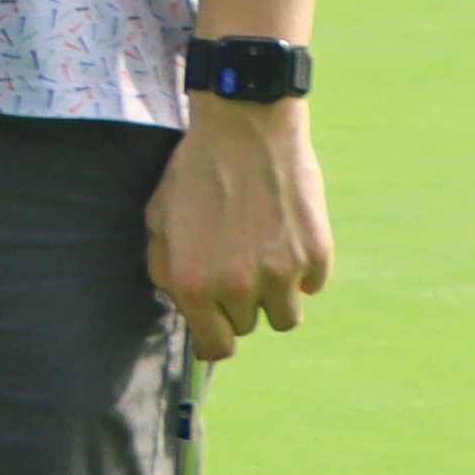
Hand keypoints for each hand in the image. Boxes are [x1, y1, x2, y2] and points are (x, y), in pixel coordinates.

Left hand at [149, 101, 328, 361]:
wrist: (244, 127)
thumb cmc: (194, 173)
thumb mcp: (159, 223)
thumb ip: (168, 274)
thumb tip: (188, 311)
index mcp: (193, 285)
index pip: (216, 347)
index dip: (216, 337)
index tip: (219, 325)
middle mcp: (237, 286)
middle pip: (248, 327)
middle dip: (240, 305)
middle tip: (235, 264)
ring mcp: (280, 272)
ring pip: (286, 316)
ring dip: (275, 296)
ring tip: (262, 257)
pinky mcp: (316, 253)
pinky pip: (312, 285)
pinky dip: (302, 270)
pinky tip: (285, 236)